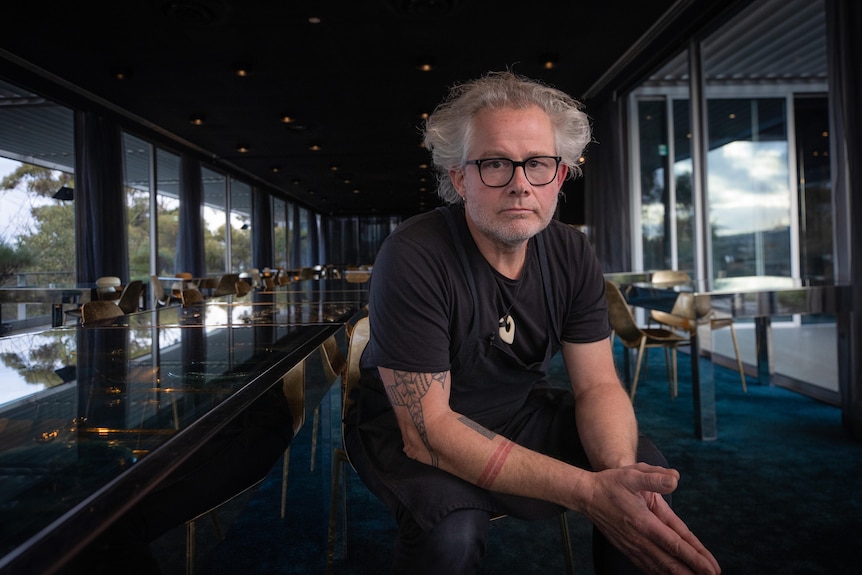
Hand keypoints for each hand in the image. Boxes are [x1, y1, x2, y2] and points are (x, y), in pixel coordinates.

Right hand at [583, 463, 720, 574]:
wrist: (586, 495)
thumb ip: (654, 478)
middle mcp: (638, 538)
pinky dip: (659, 574)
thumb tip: (674, 478)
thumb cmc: (610, 484)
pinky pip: (646, 566)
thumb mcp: (633, 474)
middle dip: (692, 572)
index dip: (695, 557)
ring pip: (658, 567)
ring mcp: (631, 546)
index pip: (675, 543)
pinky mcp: (626, 548)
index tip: (711, 568)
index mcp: (644, 521)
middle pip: (670, 561)